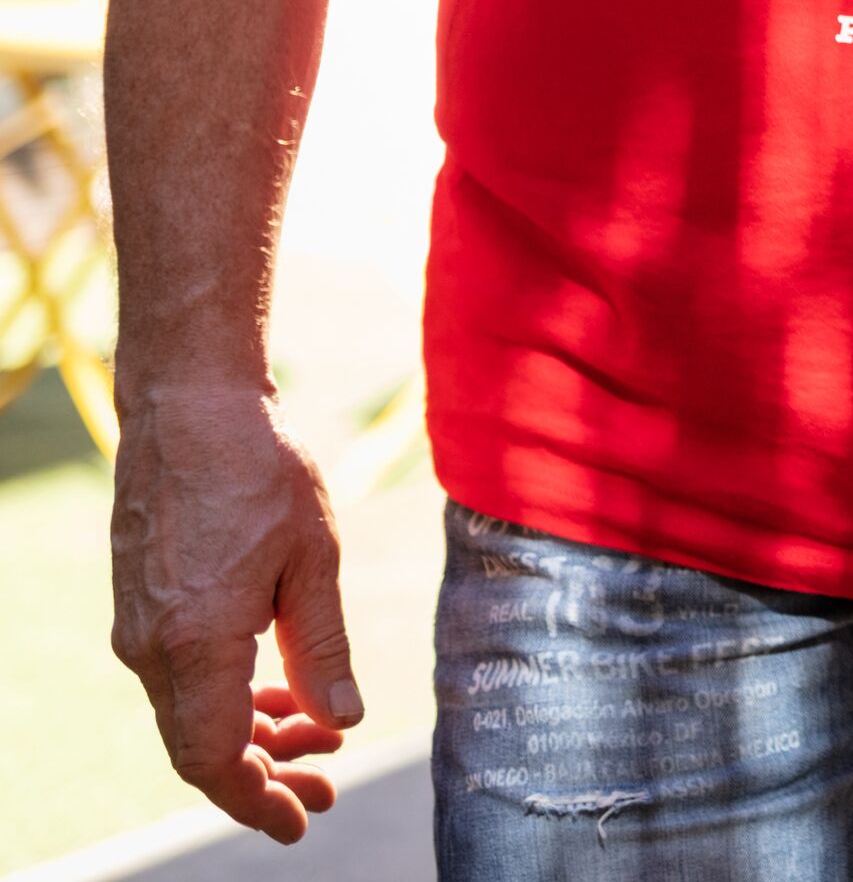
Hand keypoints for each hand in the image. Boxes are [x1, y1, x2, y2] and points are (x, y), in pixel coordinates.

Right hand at [108, 383, 358, 840]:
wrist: (189, 407)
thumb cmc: (260, 471)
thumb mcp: (314, 560)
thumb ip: (323, 648)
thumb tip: (341, 720)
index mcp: (196, 643)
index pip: (216, 759)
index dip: (258, 799)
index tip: (302, 819)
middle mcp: (152, 648)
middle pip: (200, 748)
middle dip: (263, 775)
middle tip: (325, 786)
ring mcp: (138, 629)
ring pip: (189, 715)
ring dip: (250, 735)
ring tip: (316, 736)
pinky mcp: (141, 607)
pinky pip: (180, 679)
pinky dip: (228, 697)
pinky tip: (278, 688)